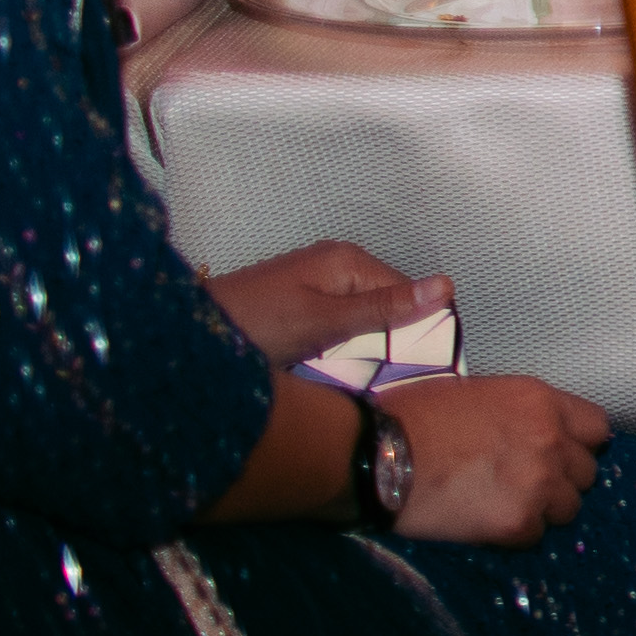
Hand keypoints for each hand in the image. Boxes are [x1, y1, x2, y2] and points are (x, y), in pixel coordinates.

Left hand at [205, 241, 444, 367]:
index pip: (409, 294)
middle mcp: (336, 263)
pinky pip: (339, 323)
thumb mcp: (326, 321)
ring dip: (361, 346)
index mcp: (348, 260)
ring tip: (350, 373)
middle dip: (386, 340)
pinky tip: (329, 364)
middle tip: (375, 375)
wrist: (187, 334)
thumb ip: (386, 307)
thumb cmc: (257, 325)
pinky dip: (339, 345)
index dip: (414, 331)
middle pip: (386, 305)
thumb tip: (448, 285)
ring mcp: (317, 282)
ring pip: (363, 318)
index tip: (412, 369)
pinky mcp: (301, 302)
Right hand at [386, 376, 610, 545]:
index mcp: (539, 402)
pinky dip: (515, 534)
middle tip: (524, 484)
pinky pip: (536, 535)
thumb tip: (529, 429)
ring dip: (543, 509)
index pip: (596, 428)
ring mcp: (538, 483)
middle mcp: (550, 440)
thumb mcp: (474, 393)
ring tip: (503, 504)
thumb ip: (517, 413)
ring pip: (568, 508)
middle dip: (561, 479)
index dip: (578, 444)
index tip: (559, 454)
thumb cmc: (411, 417)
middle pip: (586, 473)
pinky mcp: (517, 522)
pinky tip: (483, 522)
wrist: (376, 454)